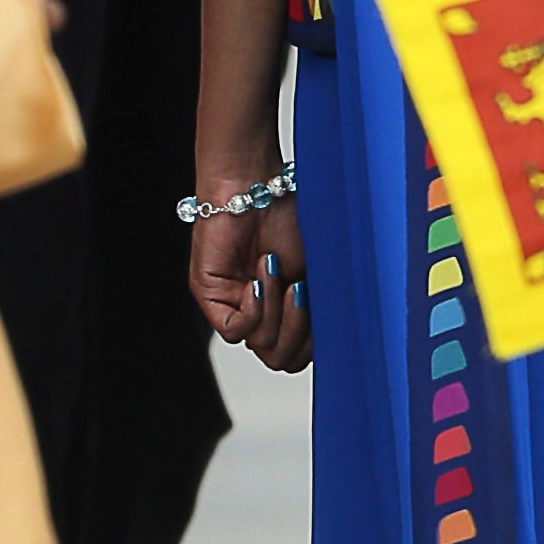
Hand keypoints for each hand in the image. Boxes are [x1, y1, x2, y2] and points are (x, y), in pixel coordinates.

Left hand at [186, 185, 311, 373]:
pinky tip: (259, 280)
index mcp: (286, 311)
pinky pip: (233, 331)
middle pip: (280, 359)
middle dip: (298, 331)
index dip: (315, 342)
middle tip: (300, 289)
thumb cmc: (289, 218)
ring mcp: (235, 306)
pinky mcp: (211, 295)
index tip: (324, 307)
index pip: (299, 356)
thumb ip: (322, 312)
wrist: (259, 184)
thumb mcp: (318, 273)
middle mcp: (261, 313)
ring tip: (277, 271)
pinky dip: (254, 311)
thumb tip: (332, 344)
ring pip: (260, 345)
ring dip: (276, 310)